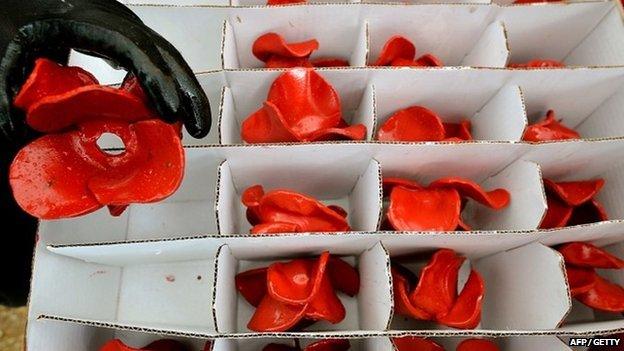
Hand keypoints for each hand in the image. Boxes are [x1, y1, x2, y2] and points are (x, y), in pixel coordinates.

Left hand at [0, 0, 210, 142]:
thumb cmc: (25, 11)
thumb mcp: (11, 46)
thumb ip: (5, 87)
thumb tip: (14, 128)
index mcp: (89, 20)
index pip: (133, 49)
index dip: (156, 80)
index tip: (169, 109)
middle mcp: (116, 22)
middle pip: (165, 54)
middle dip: (187, 91)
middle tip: (198, 126)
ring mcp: (126, 29)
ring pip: (168, 58)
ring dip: (186, 91)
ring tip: (195, 125)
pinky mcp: (127, 39)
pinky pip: (158, 62)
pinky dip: (171, 88)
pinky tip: (171, 113)